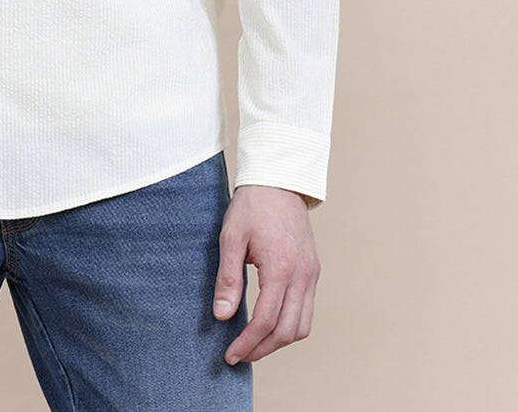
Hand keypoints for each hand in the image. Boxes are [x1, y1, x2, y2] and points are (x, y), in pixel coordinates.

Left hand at [211, 184, 319, 364]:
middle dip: (262, 349)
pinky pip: (307, 311)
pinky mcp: (314, 271)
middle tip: (239, 354)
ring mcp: (312, 274)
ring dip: (278, 342)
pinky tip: (270, 325)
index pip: (265, 320)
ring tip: (253, 344)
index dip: (247, 342)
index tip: (230, 354)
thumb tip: (222, 316)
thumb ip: (228, 278)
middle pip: (287, 331)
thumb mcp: (231, 238)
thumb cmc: (251, 206)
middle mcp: (302, 275)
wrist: (278, 181)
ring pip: (302, 327)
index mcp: (281, 267)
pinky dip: (290, 326)